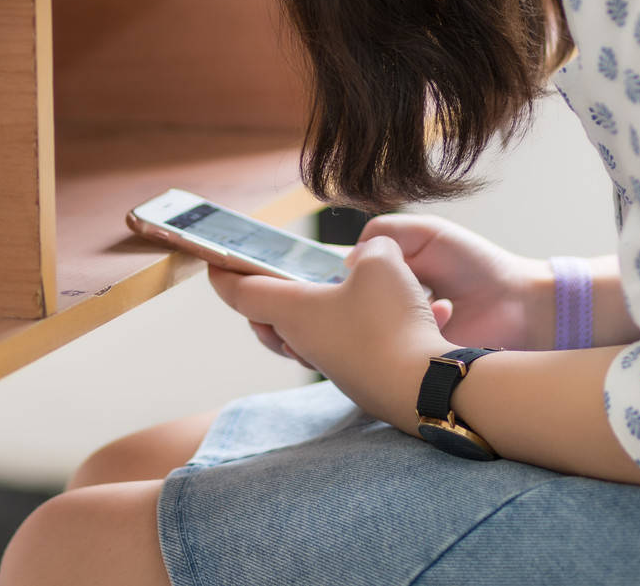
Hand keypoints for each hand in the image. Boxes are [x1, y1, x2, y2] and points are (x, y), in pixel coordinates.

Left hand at [207, 236, 455, 434]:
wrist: (426, 390)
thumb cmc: (391, 324)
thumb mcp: (381, 264)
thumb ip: (372, 250)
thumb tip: (373, 257)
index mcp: (293, 311)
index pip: (241, 293)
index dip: (224, 274)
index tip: (213, 262)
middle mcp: (304, 341)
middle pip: (269, 318)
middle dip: (265, 294)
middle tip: (273, 272)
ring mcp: (332, 364)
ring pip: (306, 333)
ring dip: (312, 309)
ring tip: (333, 285)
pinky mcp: (360, 377)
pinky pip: (345, 344)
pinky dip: (353, 324)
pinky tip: (387, 309)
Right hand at [357, 214, 554, 350]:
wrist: (517, 303)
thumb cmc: (474, 264)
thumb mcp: (428, 232)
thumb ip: (385, 231)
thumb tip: (348, 262)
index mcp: (389, 275)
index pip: (350, 278)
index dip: (344, 277)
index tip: (346, 274)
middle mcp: (390, 307)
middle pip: (356, 306)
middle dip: (364, 297)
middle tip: (380, 288)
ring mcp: (401, 335)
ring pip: (373, 329)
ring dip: (395, 310)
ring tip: (429, 297)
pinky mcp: (415, 360)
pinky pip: (398, 349)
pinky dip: (418, 326)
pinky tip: (445, 313)